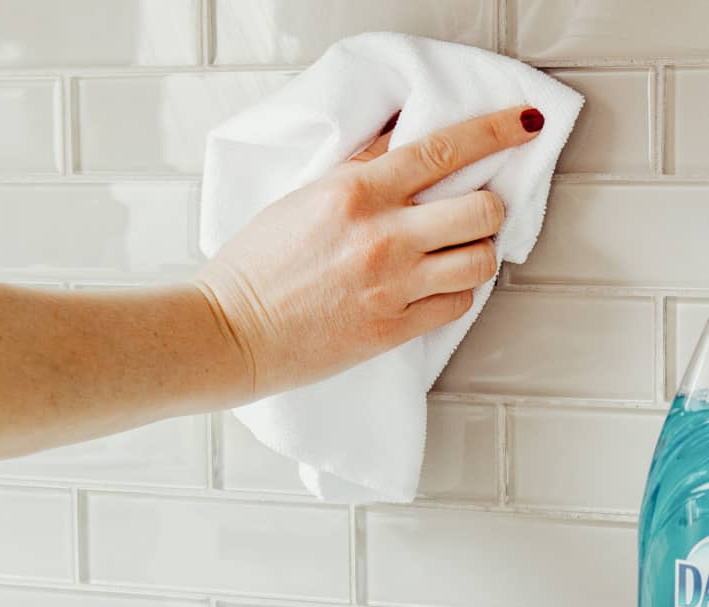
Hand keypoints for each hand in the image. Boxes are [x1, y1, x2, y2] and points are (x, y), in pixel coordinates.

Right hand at [192, 105, 543, 400]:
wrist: (234, 332)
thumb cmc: (256, 266)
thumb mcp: (303, 198)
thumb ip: (360, 170)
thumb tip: (402, 143)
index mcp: (357, 192)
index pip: (445, 149)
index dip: (496, 130)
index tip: (523, 123)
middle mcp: (383, 236)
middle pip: (482, 210)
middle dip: (488, 208)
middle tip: (471, 214)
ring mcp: (392, 286)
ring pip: (480, 262)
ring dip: (477, 254)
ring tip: (455, 255)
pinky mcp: (393, 329)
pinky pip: (456, 305)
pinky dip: (456, 293)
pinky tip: (436, 289)